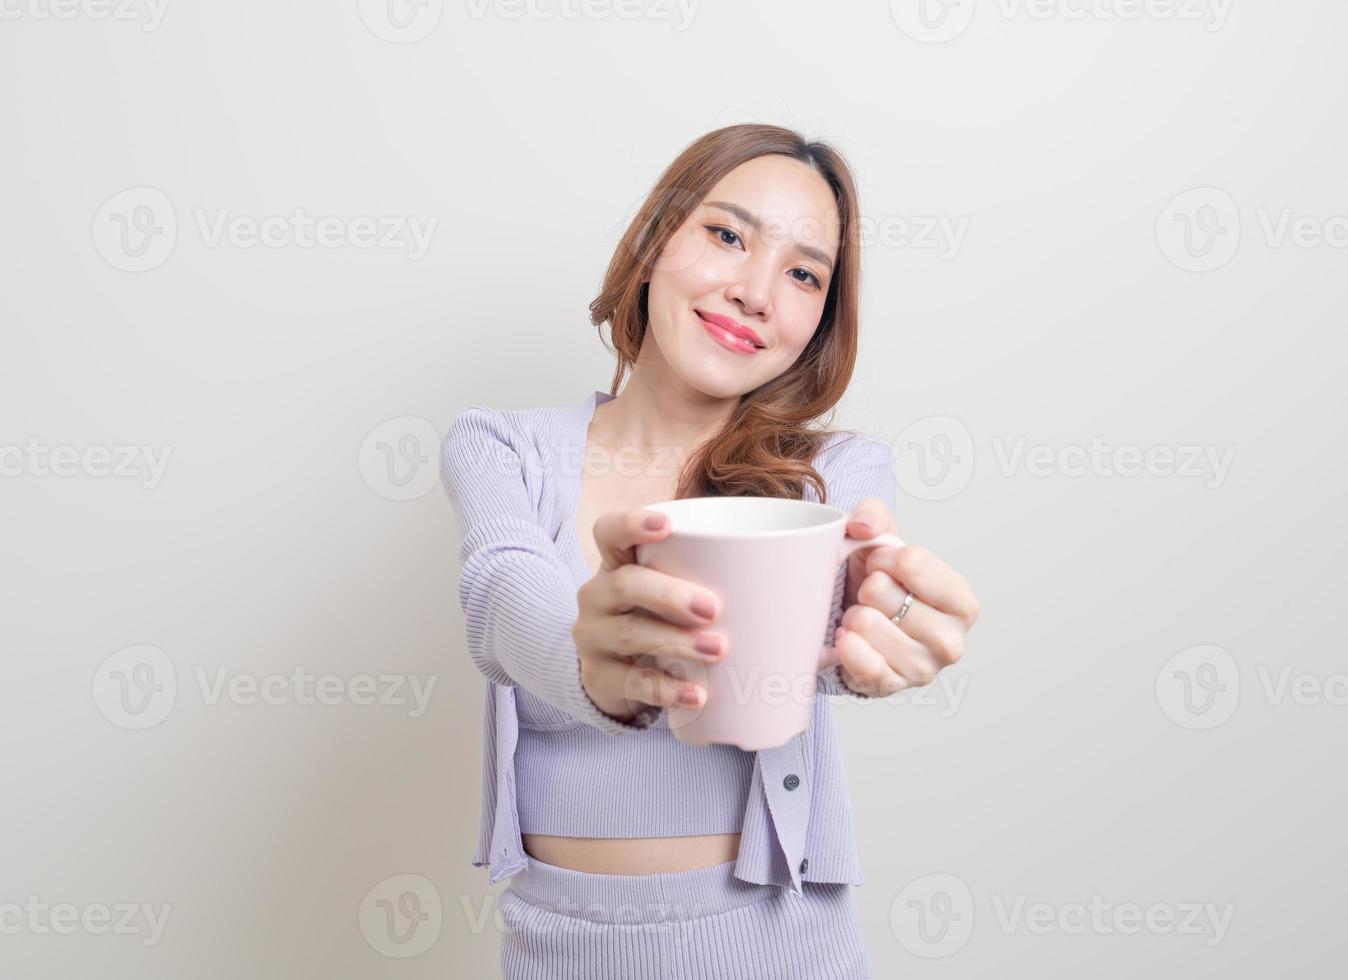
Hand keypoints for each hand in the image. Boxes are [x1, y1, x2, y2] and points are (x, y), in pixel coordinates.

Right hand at [572, 508, 725, 722]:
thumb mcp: (675, 599)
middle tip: (713, 608)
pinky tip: (696, 694)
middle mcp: (597, 595)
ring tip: (717, 650)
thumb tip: (820, 646)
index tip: (666, 526)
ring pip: (629, 632)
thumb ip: (732, 600)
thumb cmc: (660, 621)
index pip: (609, 531)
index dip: (631, 523)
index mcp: (617, 563)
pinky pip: (631, 681)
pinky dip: (667, 688)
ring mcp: (592, 637)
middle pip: (624, 584)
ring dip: (676, 641)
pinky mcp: (597, 677)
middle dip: (669, 594)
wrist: (615, 674)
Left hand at [832, 498, 980, 696]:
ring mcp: (923, 669)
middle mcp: (951, 639)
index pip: (912, 561)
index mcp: (961, 600)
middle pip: (882, 592)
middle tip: (871, 598)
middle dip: (866, 588)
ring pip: (865, 623)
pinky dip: (846, 645)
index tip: (877, 565)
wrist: (856, 625)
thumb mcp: (880, 541)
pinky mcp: (892, 688)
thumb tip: (863, 526)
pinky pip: (858, 661)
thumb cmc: (877, 583)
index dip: (881, 557)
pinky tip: (850, 640)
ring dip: (853, 617)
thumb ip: (874, 515)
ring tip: (863, 619)